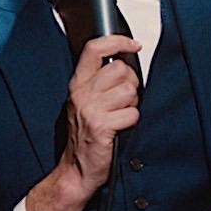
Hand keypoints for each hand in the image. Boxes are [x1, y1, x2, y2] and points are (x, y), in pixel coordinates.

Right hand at [61, 34, 141, 192]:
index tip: (134, 45)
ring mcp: (90, 109)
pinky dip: (132, 121)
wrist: (77, 170)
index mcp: (78, 84)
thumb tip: (126, 62)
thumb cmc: (86, 136)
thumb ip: (99, 81)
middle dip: (131, 83)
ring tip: (121, 115)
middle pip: (120, 69)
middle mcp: (81, 93)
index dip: (117, 41)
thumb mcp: (86, 102)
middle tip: (124, 100)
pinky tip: (121, 129)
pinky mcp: (101, 126)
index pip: (94, 49)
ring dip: (132, 104)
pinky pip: (131, 113)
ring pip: (129, 90)